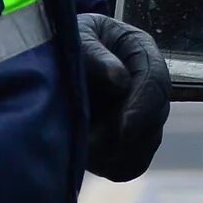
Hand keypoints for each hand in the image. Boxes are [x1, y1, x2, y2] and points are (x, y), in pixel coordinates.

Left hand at [78, 12, 170, 180]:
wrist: (47, 61)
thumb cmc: (64, 39)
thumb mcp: (75, 36)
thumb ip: (94, 54)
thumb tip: (120, 81)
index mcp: (140, 52)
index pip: (155, 82)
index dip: (143, 107)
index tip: (125, 126)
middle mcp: (147, 88)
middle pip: (152, 121)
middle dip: (122, 136)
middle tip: (88, 142)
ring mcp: (139, 118)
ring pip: (142, 148)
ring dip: (113, 152)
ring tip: (79, 142)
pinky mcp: (123, 144)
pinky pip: (127, 166)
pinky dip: (108, 165)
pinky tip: (84, 154)